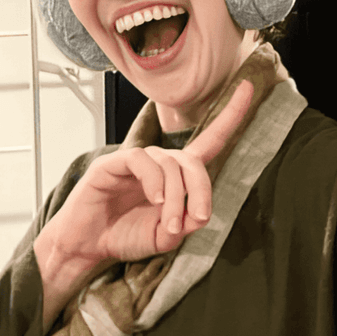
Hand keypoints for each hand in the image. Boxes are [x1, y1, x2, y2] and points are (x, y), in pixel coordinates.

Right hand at [34, 80, 253, 327]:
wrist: (87, 247)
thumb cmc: (124, 236)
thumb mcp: (165, 237)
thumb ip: (185, 225)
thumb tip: (200, 213)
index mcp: (176, 174)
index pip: (210, 140)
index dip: (231, 115)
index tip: (249, 88)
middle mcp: (159, 162)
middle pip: (193, 161)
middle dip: (201, 190)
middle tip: (197, 219)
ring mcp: (136, 160)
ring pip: (170, 165)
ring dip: (176, 197)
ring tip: (168, 224)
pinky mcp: (113, 163)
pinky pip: (142, 161)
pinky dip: (154, 182)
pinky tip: (155, 200)